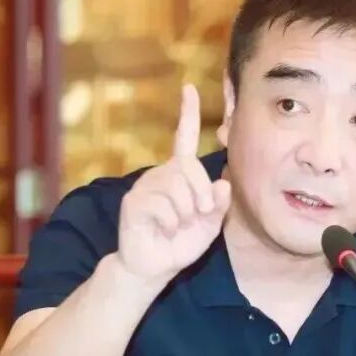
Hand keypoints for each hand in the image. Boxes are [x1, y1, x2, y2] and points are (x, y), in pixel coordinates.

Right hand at [116, 84, 231, 280]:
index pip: (184, 138)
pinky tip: (164, 230)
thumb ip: (219, 205)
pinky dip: (172, 222)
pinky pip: (162, 205)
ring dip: (187, 212)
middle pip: (189, 167)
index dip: (188, 113)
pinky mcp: (133, 202)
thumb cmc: (181, 243)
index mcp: (180, 174)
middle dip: (201, 194)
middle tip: (199, 214)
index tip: (189, 89)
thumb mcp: (210, 224)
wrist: (154, 267)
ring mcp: (145, 186)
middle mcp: (161, 174)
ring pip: (177, 187)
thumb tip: (222, 184)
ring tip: (177, 225)